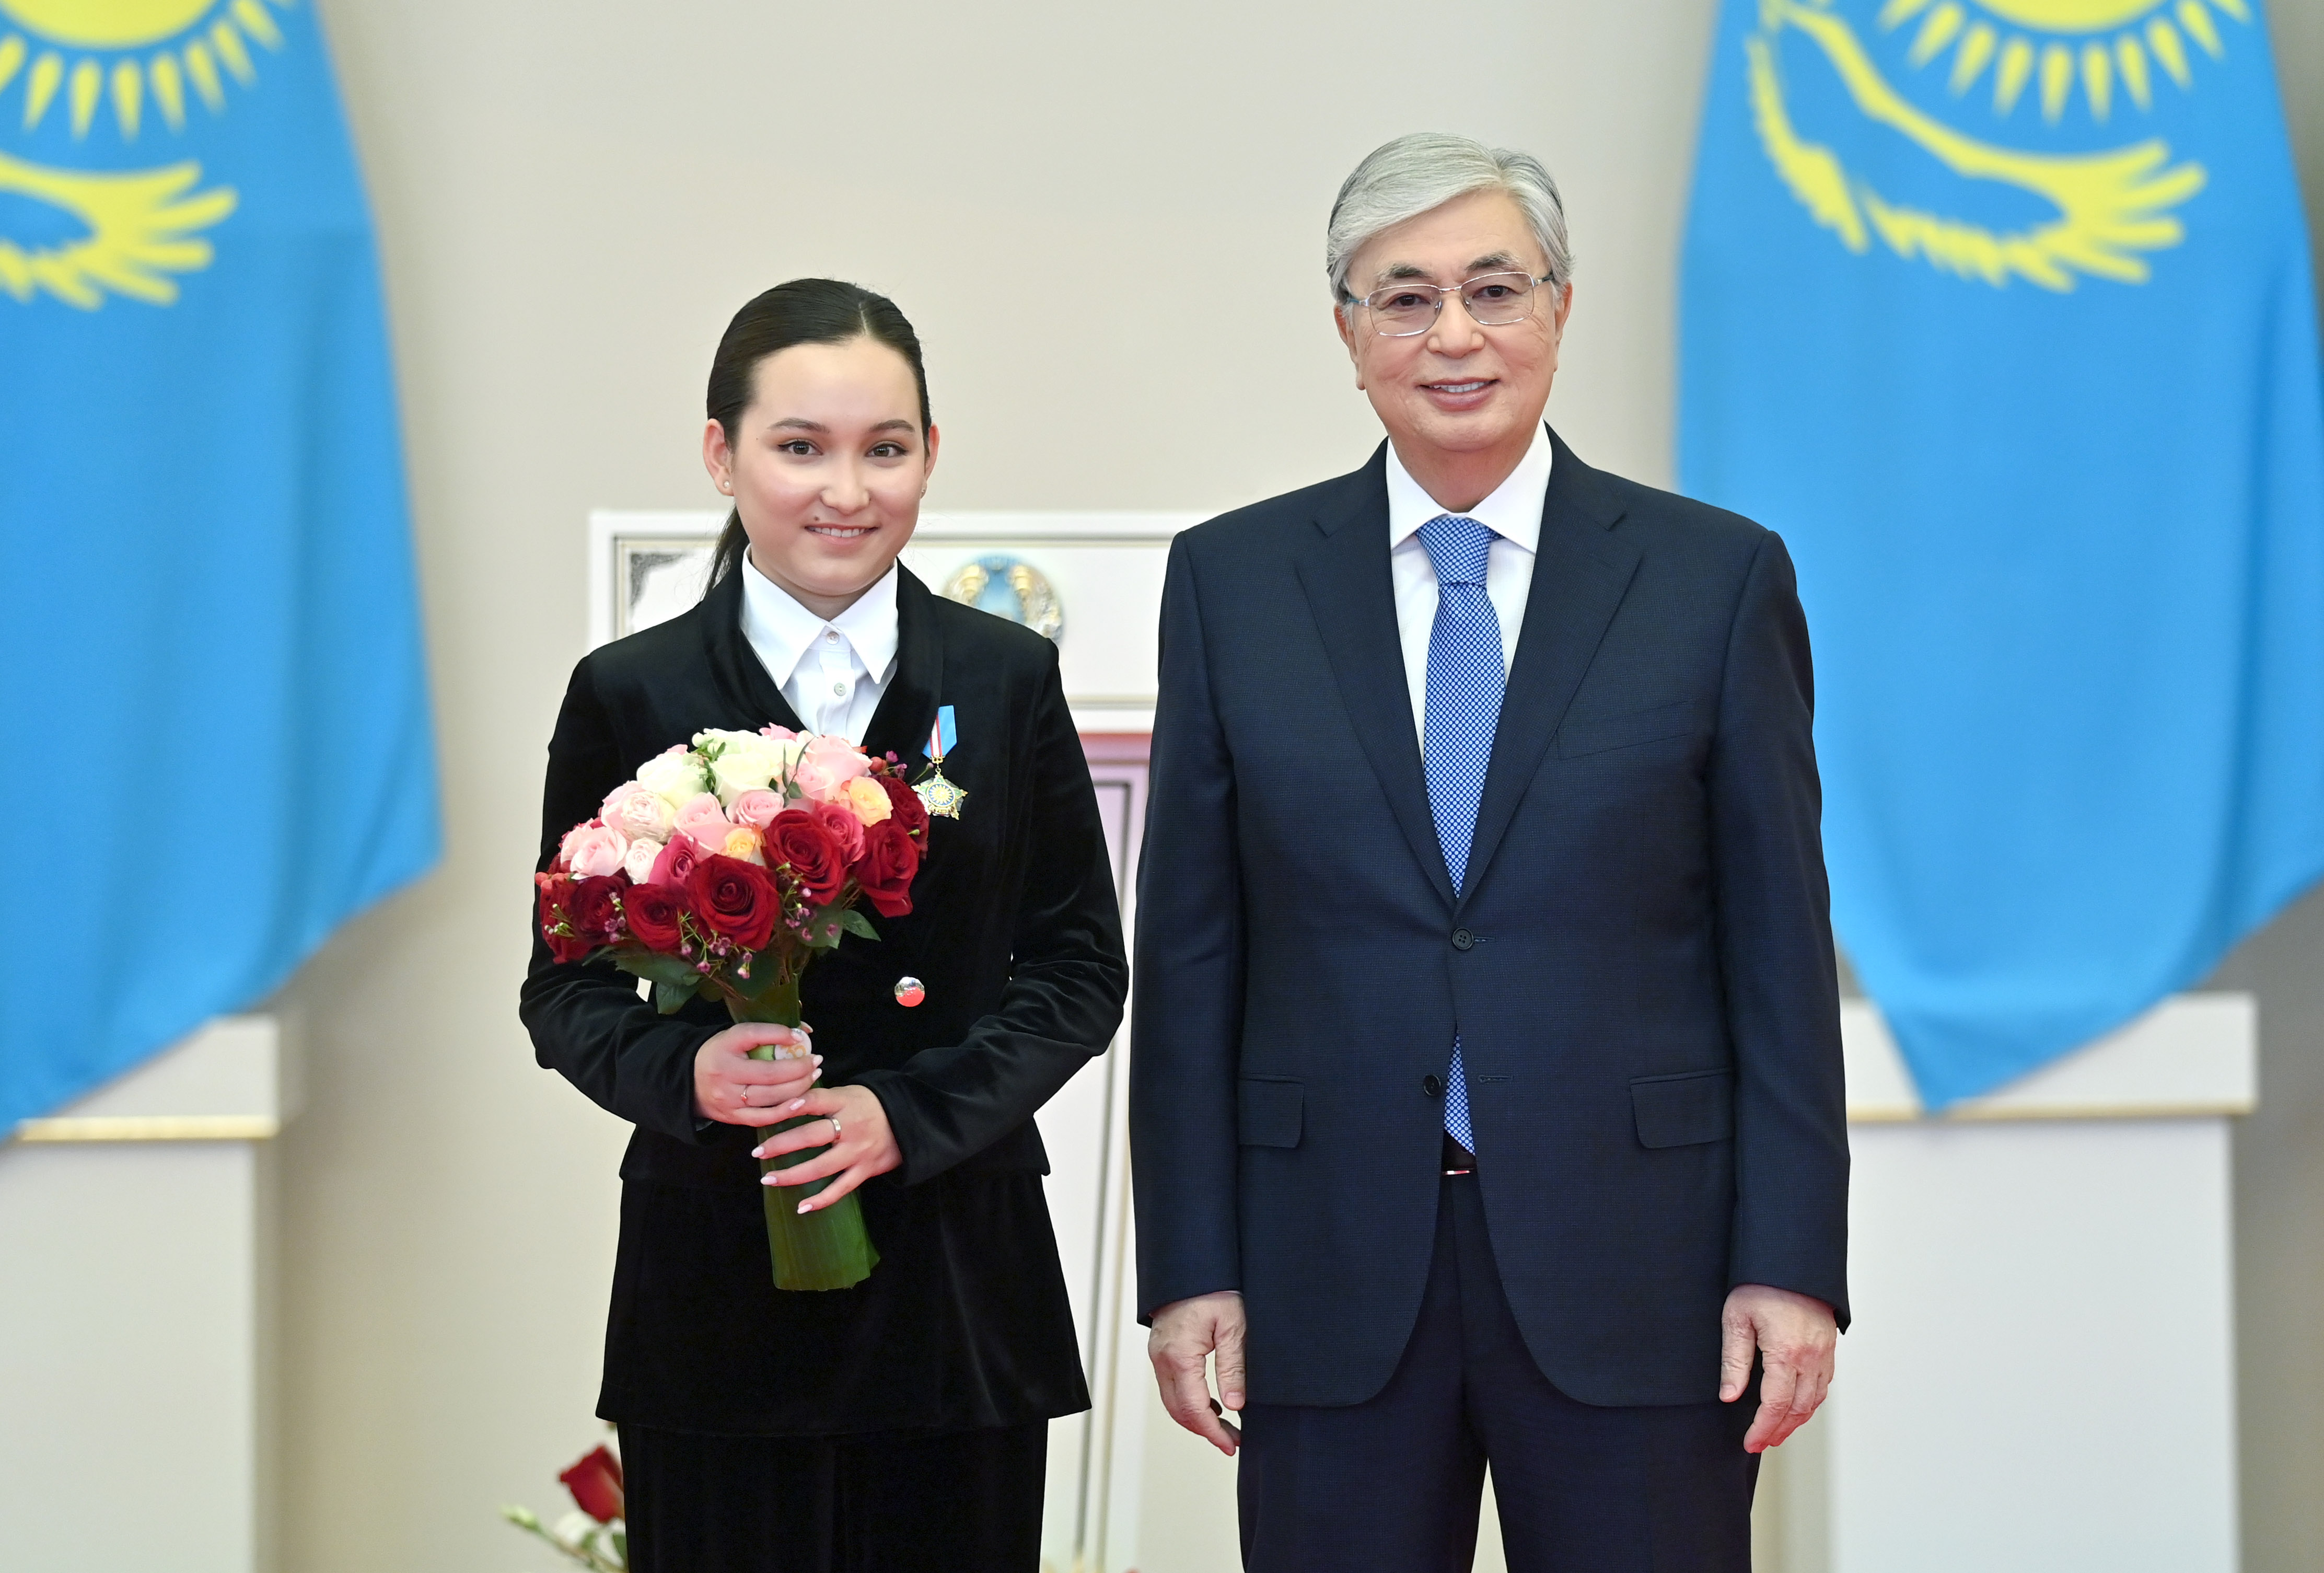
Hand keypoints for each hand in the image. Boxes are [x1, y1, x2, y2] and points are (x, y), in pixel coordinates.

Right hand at [693, 1022, 819, 1124]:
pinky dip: (785, 1111)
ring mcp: (728, 1099)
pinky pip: (764, 1117)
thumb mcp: (736, 1036)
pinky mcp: (733, 1117)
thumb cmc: (720, 1054)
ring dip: (798, 1088)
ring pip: (770, 1097)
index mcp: (724, 1047)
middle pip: (770, 1073)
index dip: (780, 1035)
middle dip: (799, 1068)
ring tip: (813, 1077)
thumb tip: (804, 1031)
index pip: (754, 1036)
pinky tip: (800, 1102)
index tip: (801, 1037)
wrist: (688, 1082)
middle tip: (816, 1061)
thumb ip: (768, 1032)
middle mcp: (725, 1074)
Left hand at [753, 1083, 901, 1211]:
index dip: (796, 1105)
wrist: (909, 1121)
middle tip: (758, 1152)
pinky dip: (821, 1200)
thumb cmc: (870, 1105)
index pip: (816, 1101)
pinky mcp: (865, 1170)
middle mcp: (851, 1127)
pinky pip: (841, 1189)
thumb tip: (785, 1102)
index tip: (774, 1110)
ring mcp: (858, 1151)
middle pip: (812, 1136)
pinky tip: (801, 1207)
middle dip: (782, 1145)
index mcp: (846, 1103)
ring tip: (768, 1179)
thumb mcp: (850, 1093)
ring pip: (822, 1166)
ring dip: (792, 1176)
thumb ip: (822, 1099)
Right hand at [1148, 1291, 1245, 1455]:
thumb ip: (1232, 1369)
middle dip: (1205, 1430)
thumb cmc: (1214, 1289)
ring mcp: (1158, 1355)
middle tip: (1231, 1441)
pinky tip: (1210, 1402)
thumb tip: (1234, 1406)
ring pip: (1172, 1401)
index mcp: (1180, 1357)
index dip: (1213, 1432)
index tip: (1230, 1444)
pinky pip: (1171, 1386)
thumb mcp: (1233, 1328)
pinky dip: (1188, 1401)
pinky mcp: (1161, 1350)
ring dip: (1195, 1418)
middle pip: (1178, 1411)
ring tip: (1224, 1426)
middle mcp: (1162, 1359)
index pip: (1194, 1409)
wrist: (1192, 1265)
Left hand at [1720, 1283, 1837, 1452]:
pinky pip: (1823, 1383)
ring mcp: (1824, 1352)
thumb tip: (1729, 1396)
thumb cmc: (1761, 1284)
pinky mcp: (1829, 1346)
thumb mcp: (1737, 1319)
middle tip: (1761, 1443)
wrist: (1791, 1259)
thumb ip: (1734, 1361)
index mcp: (1786, 1352)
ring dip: (1797, 1420)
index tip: (1751, 1443)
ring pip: (1815, 1400)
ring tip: (1777, 1431)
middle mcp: (1811, 1357)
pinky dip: (1811, 1402)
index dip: (1763, 1428)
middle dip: (1780, 1430)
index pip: (1776, 1405)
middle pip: (1799, 1408)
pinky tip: (1797, 1406)